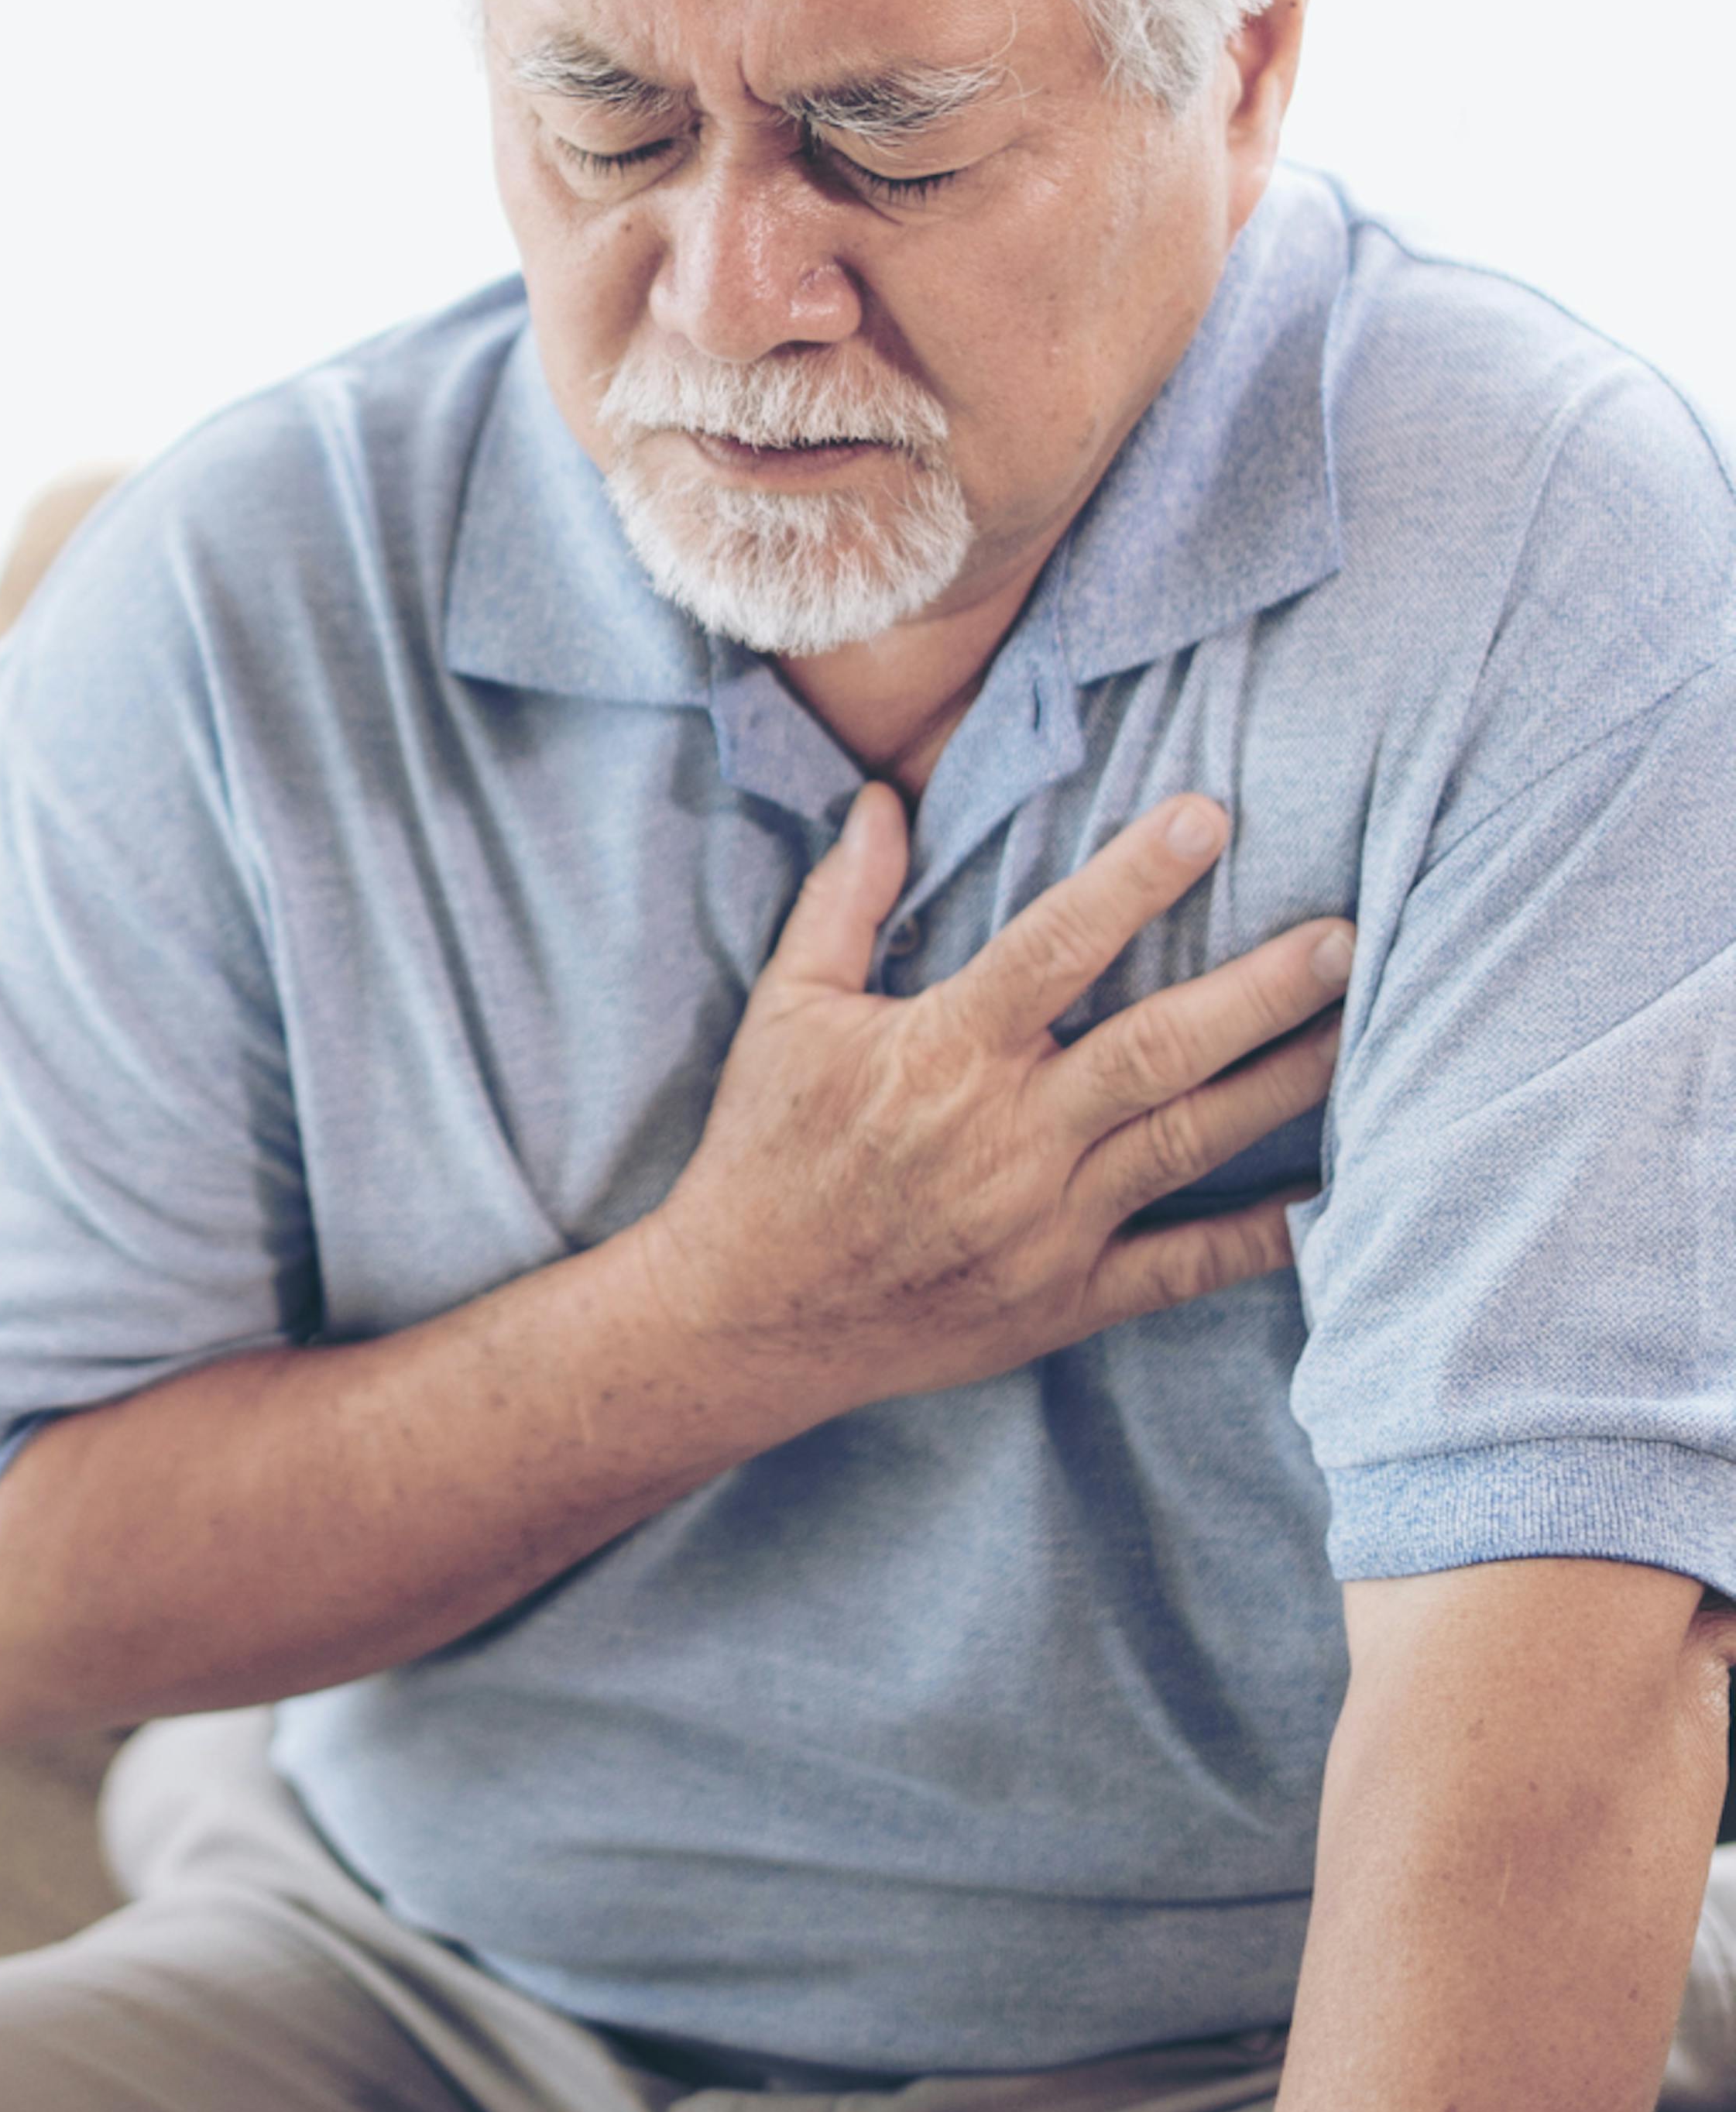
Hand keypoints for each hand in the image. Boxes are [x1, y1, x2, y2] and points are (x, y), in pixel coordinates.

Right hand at [637, 783, 1347, 1416]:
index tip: (1209, 816)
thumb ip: (843, 900)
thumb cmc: (766, 1147)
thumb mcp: (786, 1009)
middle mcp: (1007, 1135)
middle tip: (1347, 938)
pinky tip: (1331, 1194)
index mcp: (942, 1052)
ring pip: (1190, 1142)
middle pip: (1158, 1048)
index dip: (1137, 877)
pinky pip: (1186, 1267)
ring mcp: (1046, 1223)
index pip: (1056, 945)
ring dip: (1283, 1084)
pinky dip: (1265, 1236)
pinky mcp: (1066, 1298)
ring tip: (1362, 1032)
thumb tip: (882, 798)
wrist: (749, 1313)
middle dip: (1260, 990)